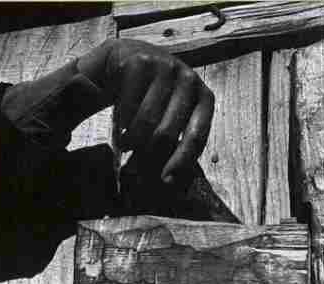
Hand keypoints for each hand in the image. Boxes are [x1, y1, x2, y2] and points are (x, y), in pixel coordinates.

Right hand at [78, 39, 214, 183]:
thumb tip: (171, 184)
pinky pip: (128, 104)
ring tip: (124, 147)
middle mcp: (190, 79)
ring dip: (131, 142)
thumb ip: (175, 145)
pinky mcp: (141, 61)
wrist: (128, 60)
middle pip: (166, 133)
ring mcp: (166, 67)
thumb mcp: (170, 119)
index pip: (196, 136)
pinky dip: (121, 122)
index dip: (180, 162)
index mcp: (204, 98)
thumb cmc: (153, 99)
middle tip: (135, 170)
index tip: (165, 182)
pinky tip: (119, 129)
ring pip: (146, 120)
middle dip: (148, 157)